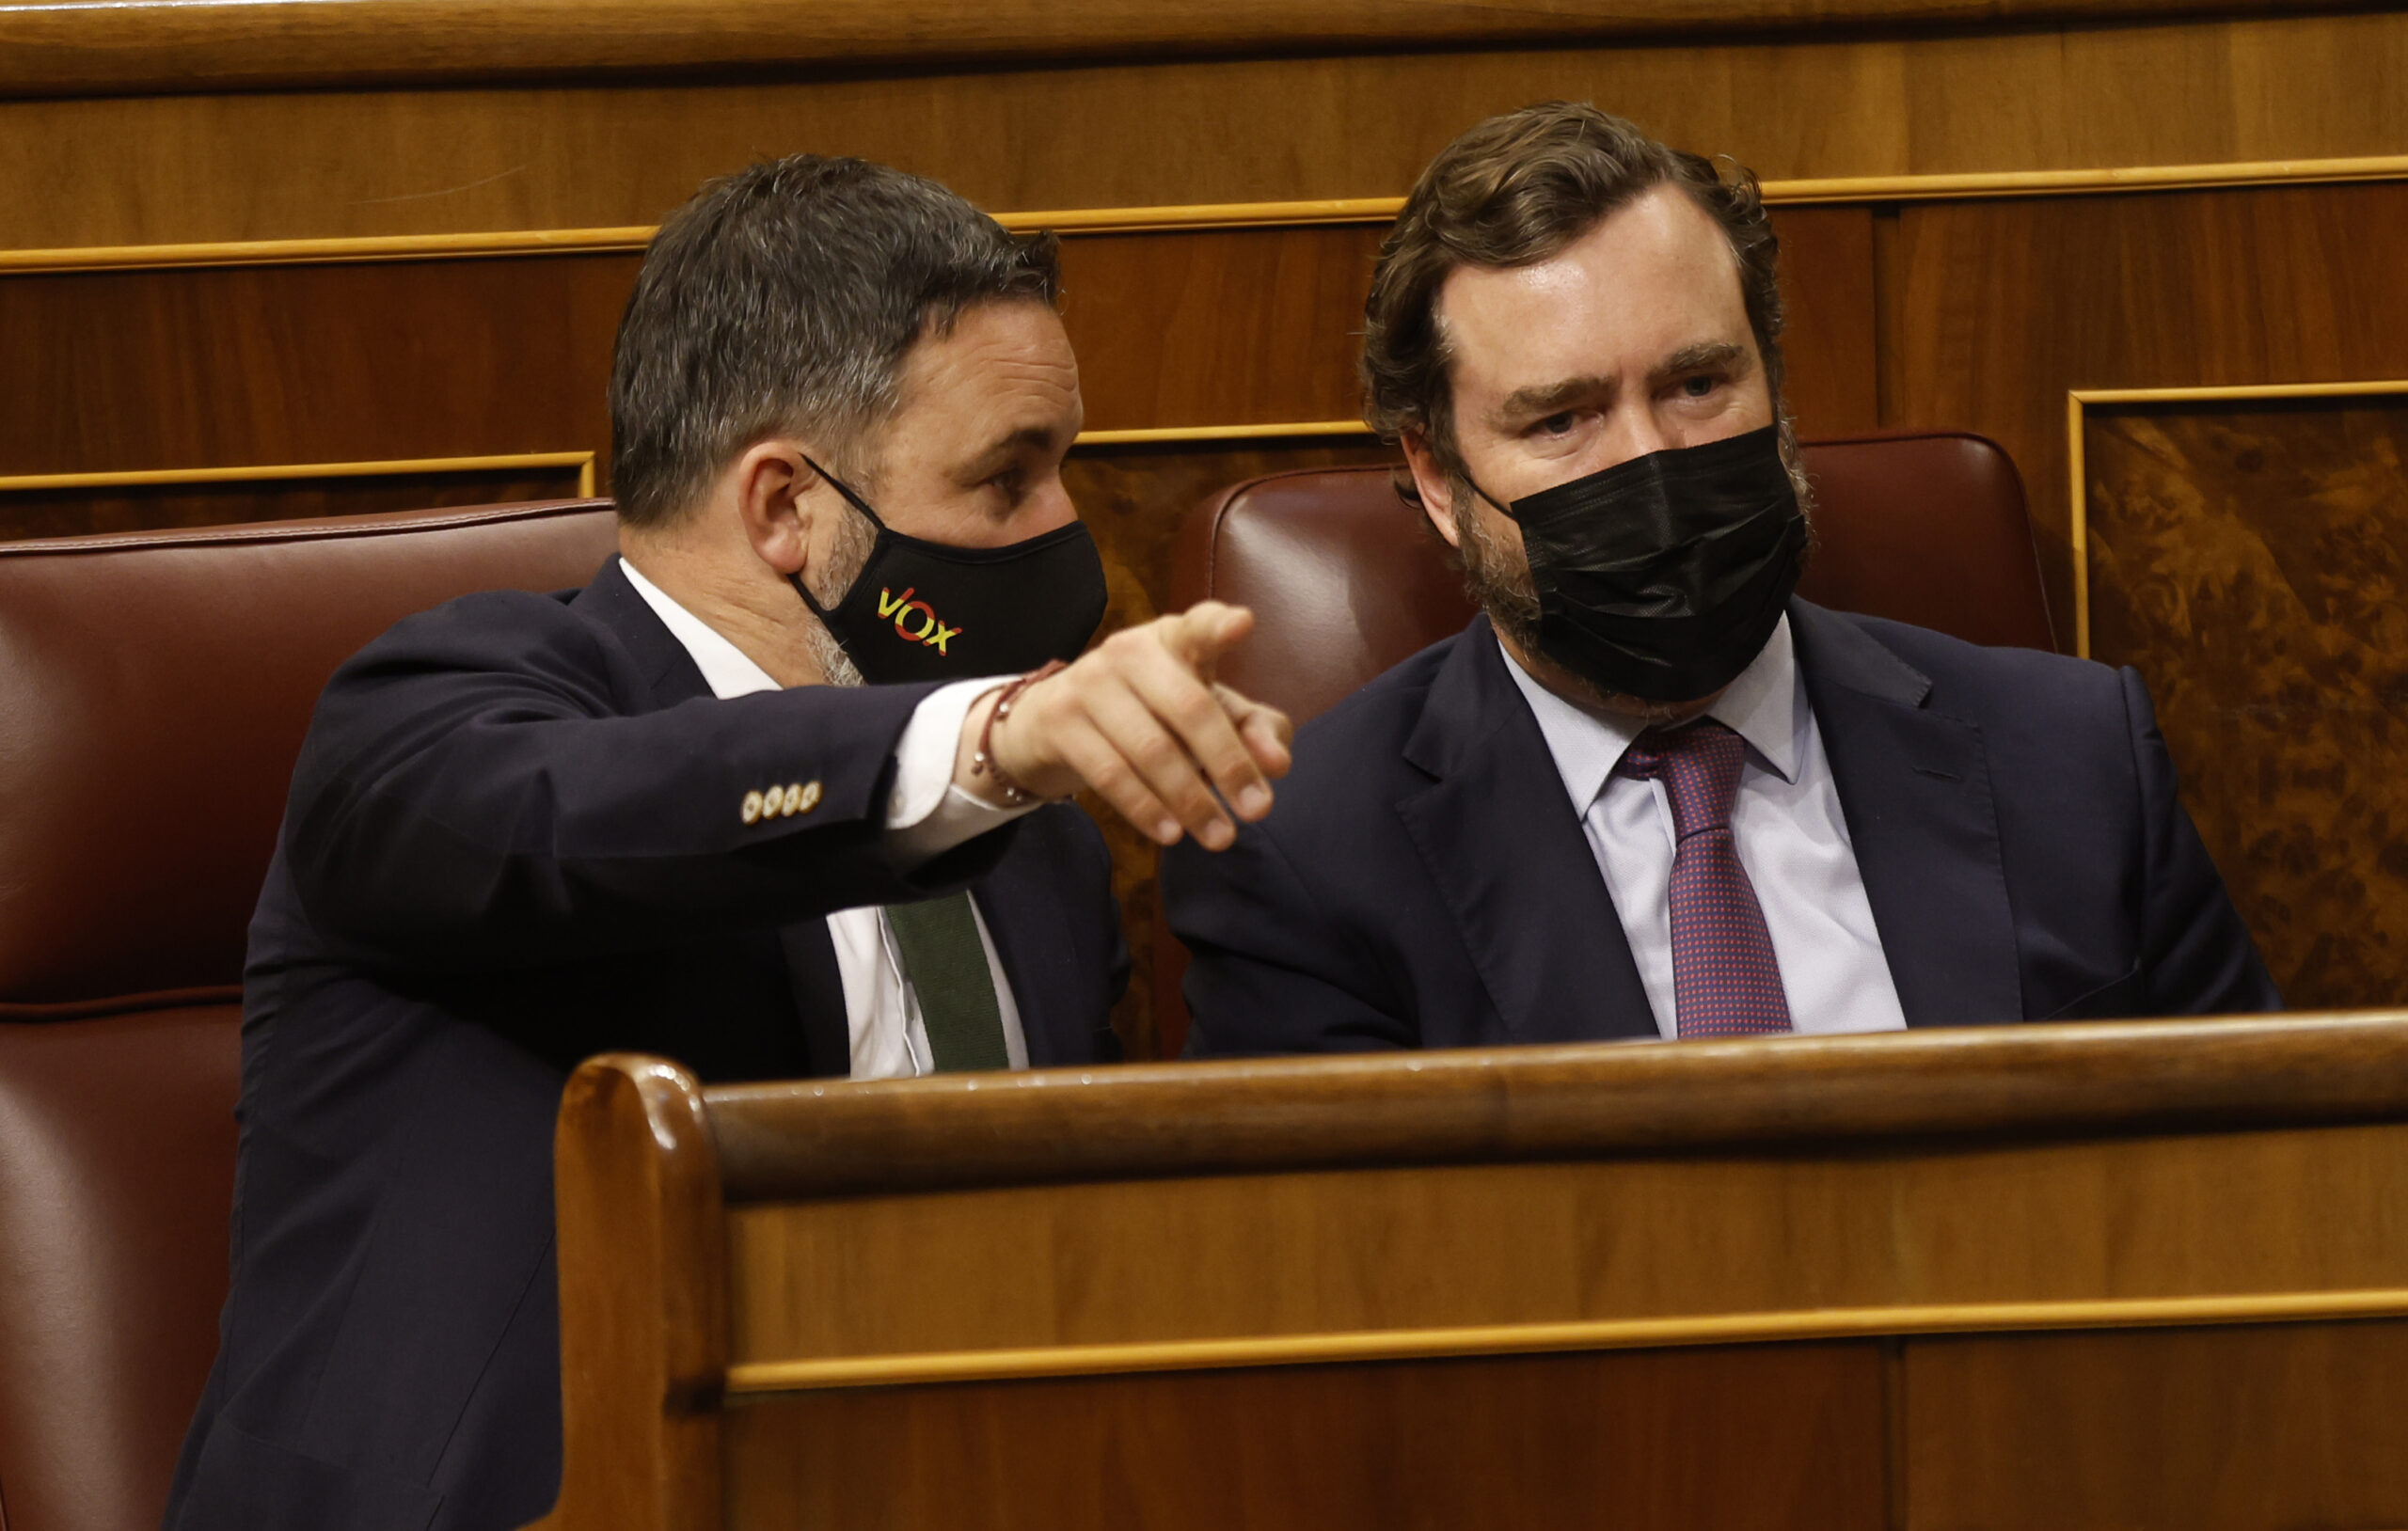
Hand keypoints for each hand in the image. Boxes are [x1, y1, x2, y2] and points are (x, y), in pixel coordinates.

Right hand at [956, 602, 1292, 848]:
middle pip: (1190, 707)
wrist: (1051, 722)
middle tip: (1258, 811)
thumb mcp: (1204, 714)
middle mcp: (1131, 650)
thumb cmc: (1147, 714)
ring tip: (1220, 837)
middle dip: (1229, 764)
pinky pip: (1110, 772)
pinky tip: (1171, 833)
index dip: (1219, 626)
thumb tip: (1277, 764)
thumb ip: (1253, 732)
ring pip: (1151, 749)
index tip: (1244, 625)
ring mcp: (1090, 682)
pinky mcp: (1059, 720)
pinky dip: (1145, 808)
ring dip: (1191, 800)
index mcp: (1174, 639)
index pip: (1199, 625)